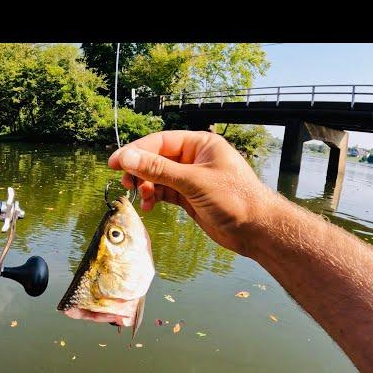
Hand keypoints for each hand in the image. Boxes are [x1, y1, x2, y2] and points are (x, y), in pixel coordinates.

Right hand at [108, 130, 278, 255]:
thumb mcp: (193, 182)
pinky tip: (149, 206)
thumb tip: (127, 157)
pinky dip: (154, 198)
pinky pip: (164, 192)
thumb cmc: (235, 199)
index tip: (115, 162)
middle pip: (157, 158)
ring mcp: (191, 179)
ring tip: (141, 198)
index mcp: (200, 144)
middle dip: (140, 170)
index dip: (136, 151)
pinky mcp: (189, 197)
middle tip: (126, 183)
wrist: (257, 230)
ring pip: (158, 177)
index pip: (160, 142)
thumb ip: (159, 169)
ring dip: (146, 186)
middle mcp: (194, 158)